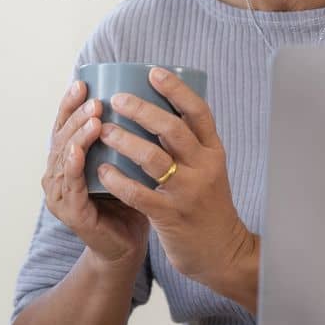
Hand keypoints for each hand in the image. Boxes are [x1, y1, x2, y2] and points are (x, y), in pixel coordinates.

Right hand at [41, 80, 150, 270]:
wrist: (128, 245)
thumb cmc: (130, 199)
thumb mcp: (124, 161)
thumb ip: (124, 136)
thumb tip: (144, 93)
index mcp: (68, 159)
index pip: (64, 126)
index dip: (69, 104)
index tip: (82, 81)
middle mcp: (58, 174)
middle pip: (61, 137)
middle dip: (76, 116)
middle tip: (93, 99)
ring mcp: (61, 195)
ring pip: (64, 158)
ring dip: (77, 135)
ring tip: (93, 118)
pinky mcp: (71, 214)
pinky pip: (71, 185)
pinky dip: (73, 165)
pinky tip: (77, 150)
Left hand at [94, 67, 254, 291]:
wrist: (222, 252)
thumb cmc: (207, 205)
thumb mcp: (208, 169)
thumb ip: (190, 145)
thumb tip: (158, 108)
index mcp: (213, 151)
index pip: (199, 112)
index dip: (176, 89)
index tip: (153, 72)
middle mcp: (204, 167)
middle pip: (173, 129)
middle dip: (142, 110)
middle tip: (116, 99)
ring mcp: (187, 192)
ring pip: (153, 158)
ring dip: (124, 141)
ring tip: (103, 130)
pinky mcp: (171, 215)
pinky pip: (140, 193)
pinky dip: (119, 179)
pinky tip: (102, 169)